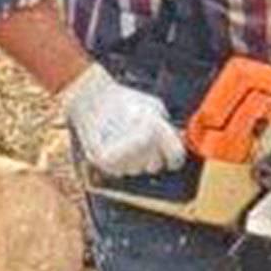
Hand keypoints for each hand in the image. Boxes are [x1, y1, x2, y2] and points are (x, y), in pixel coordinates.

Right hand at [60, 63, 186, 177]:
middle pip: (155, 166)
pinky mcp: (104, 161)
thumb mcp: (155, 107)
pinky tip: (115, 146)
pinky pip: (119, 171)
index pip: (176, 158)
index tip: (172, 159)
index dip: (175, 159)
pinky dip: (119, 163)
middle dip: (153, 158)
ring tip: (126, 141)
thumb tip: (179, 141)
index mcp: (157, 130)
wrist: (91, 99)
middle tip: (142, 142)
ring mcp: (122, 154)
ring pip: (136, 171)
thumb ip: (169, 127)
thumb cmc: (125, 100)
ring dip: (135, 161)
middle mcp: (141, 145)